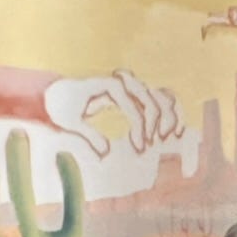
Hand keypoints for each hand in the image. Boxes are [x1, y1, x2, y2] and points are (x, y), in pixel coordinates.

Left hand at [44, 70, 183, 157]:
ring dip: (169, 117)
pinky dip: (172, 113)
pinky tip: (176, 133)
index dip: (140, 126)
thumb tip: (106, 152)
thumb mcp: (69, 123)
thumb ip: (88, 136)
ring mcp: (132, 88)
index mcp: (108, 85)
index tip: (140, 148)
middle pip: (152, 98)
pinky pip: (162, 99)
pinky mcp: (136, 95)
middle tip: (149, 146)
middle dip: (155, 123)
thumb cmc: (63, 108)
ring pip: (162, 95)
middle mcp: (124, 83)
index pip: (133, 104)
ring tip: (165, 140)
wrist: (60, 94)